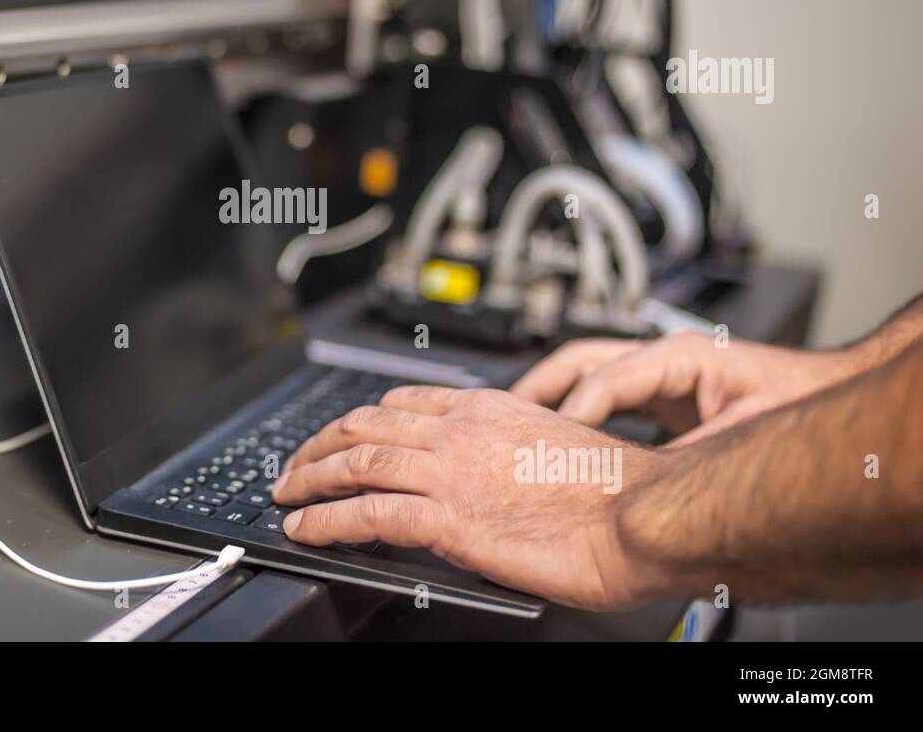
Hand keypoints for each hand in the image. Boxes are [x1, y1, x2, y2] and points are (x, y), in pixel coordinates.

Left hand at [272, 386, 667, 609]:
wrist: (647, 513)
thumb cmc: (619, 491)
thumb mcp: (554, 447)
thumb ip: (509, 452)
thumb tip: (491, 477)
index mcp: (488, 408)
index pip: (403, 401)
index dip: (362, 419)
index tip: (343, 435)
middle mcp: (461, 430)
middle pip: (365, 423)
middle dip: (320, 443)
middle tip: (295, 464)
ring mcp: (451, 471)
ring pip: (356, 462)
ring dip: (310, 478)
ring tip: (285, 494)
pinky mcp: (448, 518)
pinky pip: (367, 514)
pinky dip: (326, 520)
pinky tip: (306, 529)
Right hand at [510, 332, 860, 444]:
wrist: (831, 393)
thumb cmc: (801, 399)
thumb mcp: (741, 430)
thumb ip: (687, 453)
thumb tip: (644, 480)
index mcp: (678, 355)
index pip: (604, 377)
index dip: (574, 413)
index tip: (553, 445)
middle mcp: (663, 357)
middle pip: (579, 361)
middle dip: (538, 389)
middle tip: (507, 420)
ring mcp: (661, 374)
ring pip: (586, 376)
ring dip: (552, 401)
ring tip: (522, 432)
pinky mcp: (665, 397)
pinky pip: (607, 401)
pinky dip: (579, 419)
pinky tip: (567, 447)